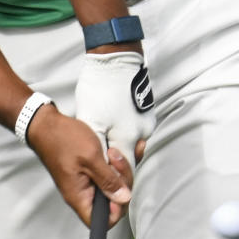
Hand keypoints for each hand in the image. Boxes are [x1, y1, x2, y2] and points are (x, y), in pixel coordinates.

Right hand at [26, 104, 132, 225]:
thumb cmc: (62, 139)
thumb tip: (124, 198)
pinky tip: (119, 151)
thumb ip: (108, 180)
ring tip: (114, 151)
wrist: (47, 125)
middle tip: (117, 160)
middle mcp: (83, 194)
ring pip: (113, 187)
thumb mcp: (90, 158)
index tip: (122, 189)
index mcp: (79, 197)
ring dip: (120, 170)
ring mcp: (86, 183)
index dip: (118, 210)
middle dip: (122, 182)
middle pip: (112, 202)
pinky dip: (117, 164)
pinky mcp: (89, 173)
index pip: (102, 221)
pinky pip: (108, 175)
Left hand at [74, 50, 154, 170]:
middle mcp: (142, 134)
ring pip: (129, 144)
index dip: (112, 180)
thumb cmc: (101, 88)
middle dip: (111, 160)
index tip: (98, 175)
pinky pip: (133, 130)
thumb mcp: (92, 124)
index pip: (125, 174)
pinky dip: (120, 131)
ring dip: (114, 144)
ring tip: (99, 130)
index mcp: (129, 140)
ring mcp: (146, 122)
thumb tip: (104, 176)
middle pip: (127, 159)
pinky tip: (109, 120)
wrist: (115, 59)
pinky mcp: (145, 113)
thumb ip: (99, 154)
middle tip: (94, 147)